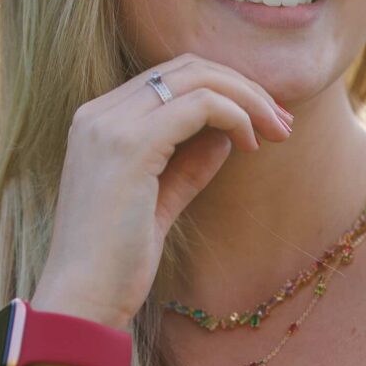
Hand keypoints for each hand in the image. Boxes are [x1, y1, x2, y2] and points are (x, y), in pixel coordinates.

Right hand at [35, 54, 292, 328]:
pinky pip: (201, 106)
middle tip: (283, 121)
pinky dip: (235, 117)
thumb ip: (186, 165)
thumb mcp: (158, 203)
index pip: (169, 77)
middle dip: (243, 87)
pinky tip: (250, 145)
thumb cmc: (115, 262)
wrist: (82, 298)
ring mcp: (110, 125)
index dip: (224, 89)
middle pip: (187, 67)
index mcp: (97, 122)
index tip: (263, 121)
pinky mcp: (131, 145)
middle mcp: (98, 113)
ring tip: (277, 131)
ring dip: (248, 100)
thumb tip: (226, 136)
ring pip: (198, 79)